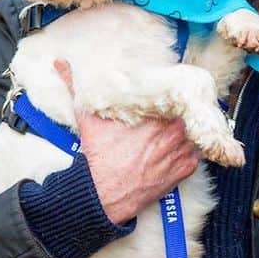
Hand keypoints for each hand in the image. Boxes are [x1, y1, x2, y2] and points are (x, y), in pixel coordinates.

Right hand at [54, 59, 200, 224]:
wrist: (104, 195)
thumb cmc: (98, 157)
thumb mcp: (88, 119)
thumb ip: (76, 87)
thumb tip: (60, 63)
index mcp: (156, 116)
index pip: (176, 96)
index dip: (175, 93)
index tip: (173, 90)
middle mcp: (173, 133)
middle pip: (189, 113)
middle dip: (183, 110)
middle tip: (178, 108)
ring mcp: (182, 152)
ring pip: (196, 133)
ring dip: (191, 130)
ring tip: (184, 127)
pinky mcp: (185, 170)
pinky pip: (197, 155)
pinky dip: (191, 151)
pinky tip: (183, 147)